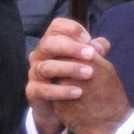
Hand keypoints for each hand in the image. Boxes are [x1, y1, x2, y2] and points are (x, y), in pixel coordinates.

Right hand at [26, 19, 94, 133]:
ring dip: (69, 68)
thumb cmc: (73, 78)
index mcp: (51, 42)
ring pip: (46, 66)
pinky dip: (62, 91)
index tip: (88, 39)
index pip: (56, 26)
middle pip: (49, 43)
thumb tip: (100, 45)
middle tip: (91, 55)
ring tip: (89, 74)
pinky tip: (78, 92)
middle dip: (71, 47)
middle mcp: (39, 55)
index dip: (72, 29)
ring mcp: (34, 73)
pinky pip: (43, 90)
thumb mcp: (86, 63)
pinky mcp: (33, 91)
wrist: (58, 108)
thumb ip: (94, 52)